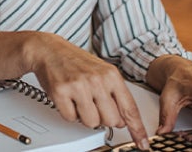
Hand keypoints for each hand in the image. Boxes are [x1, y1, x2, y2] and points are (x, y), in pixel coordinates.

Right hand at [27, 34, 152, 149]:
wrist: (49, 50)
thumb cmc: (75, 61)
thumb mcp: (102, 72)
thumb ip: (115, 95)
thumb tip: (122, 120)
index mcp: (111, 75)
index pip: (129, 109)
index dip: (137, 129)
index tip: (142, 142)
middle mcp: (97, 80)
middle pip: (111, 121)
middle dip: (103, 118)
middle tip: (94, 106)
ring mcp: (79, 86)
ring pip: (91, 122)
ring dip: (85, 117)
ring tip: (79, 101)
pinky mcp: (61, 92)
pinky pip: (71, 118)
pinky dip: (69, 113)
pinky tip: (68, 99)